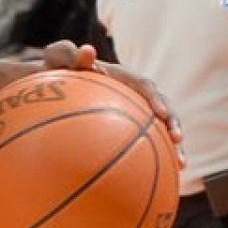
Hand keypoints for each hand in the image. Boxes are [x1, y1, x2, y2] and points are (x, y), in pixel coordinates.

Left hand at [40, 41, 183, 161]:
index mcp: (119, 77)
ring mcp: (131, 111)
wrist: (47, 88)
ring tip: (180, 163)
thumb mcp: (54, 60)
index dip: (155, 98)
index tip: (159, 114)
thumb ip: (65, 53)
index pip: (143, 85)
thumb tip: (86, 51)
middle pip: (160, 107)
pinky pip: (143, 143)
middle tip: (177, 138)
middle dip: (173, 122)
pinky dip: (154, 158)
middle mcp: (131, 94)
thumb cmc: (52, 72)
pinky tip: (159, 176)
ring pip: (158, 127)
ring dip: (172, 144)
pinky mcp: (126, 128)